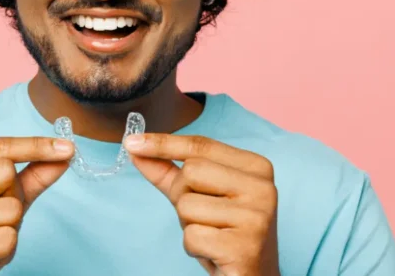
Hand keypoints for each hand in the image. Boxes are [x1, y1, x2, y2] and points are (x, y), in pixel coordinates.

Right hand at [0, 137, 74, 275]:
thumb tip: (64, 153)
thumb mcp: (6, 199)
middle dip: (13, 197)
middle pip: (5, 172)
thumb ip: (32, 175)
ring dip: (10, 227)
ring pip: (11, 208)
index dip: (35, 146)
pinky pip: (7, 237)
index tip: (67, 147)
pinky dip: (6, 249)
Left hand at [125, 134, 279, 275]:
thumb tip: (134, 147)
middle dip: (182, 196)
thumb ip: (169, 172)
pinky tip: (214, 252)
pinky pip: (192, 235)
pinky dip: (193, 247)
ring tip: (212, 236)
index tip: (131, 142)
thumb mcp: (197, 196)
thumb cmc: (224, 234)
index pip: (201, 147)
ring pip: (187, 205)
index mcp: (256, 167)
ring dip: (188, 225)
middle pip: (190, 172)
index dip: (163, 144)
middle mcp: (263, 187)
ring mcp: (257, 217)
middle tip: (203, 217)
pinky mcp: (244, 246)